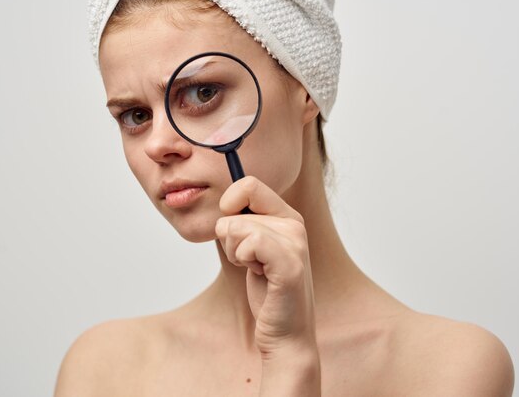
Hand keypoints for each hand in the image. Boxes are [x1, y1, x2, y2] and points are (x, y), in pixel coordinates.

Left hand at [215, 176, 317, 356]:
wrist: (286, 334)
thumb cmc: (268, 293)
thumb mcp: (252, 248)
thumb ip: (242, 222)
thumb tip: (224, 201)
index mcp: (287, 216)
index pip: (248, 184)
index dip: (229, 205)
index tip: (233, 230)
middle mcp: (294, 224)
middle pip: (234, 210)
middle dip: (229, 240)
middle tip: (251, 263)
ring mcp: (295, 242)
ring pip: (236, 227)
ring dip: (236, 254)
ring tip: (257, 271)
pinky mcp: (289, 263)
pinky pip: (248, 242)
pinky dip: (243, 260)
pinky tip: (260, 275)